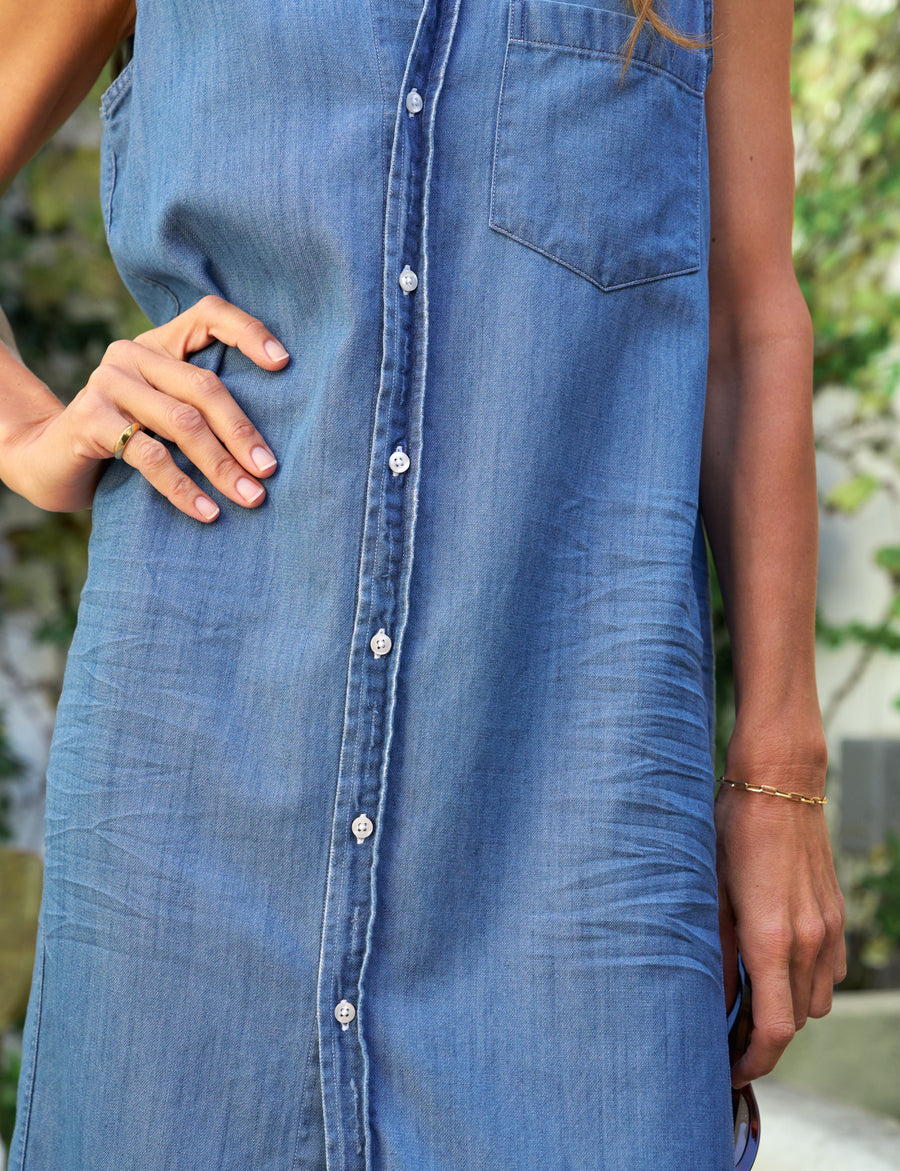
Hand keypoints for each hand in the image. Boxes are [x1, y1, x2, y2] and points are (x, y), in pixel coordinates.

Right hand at [6, 295, 287, 520]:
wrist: (52, 461)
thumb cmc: (127, 439)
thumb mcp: (166, 413)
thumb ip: (202, 406)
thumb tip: (270, 443)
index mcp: (159, 343)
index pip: (207, 315)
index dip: (246, 332)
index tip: (283, 363)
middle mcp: (132, 355)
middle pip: (204, 386)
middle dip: (242, 433)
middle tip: (269, 470)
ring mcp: (108, 384)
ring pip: (182, 422)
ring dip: (221, 465)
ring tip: (250, 496)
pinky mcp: (91, 420)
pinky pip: (150, 456)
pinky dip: (184, 488)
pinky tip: (207, 511)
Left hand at [716, 757, 845, 1087]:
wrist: (778, 784)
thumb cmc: (732, 830)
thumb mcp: (708, 890)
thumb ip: (715, 951)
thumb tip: (713, 1002)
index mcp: (771, 939)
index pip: (775, 1030)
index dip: (753, 1060)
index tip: (730, 1070)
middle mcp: (808, 941)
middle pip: (796, 1022)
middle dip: (764, 1037)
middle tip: (727, 1031)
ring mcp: (828, 928)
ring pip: (815, 1000)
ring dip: (786, 1008)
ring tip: (748, 995)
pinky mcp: (836, 915)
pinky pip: (828, 971)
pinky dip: (805, 981)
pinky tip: (774, 962)